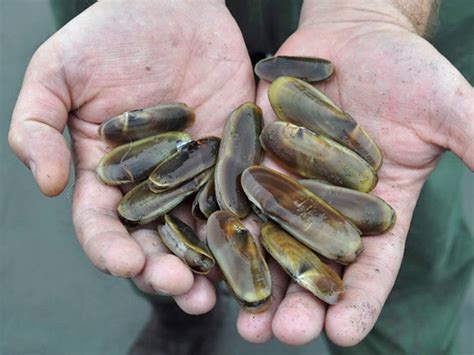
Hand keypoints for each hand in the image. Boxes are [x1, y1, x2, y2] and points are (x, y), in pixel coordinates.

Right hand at [8, 0, 254, 313]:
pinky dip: (245, 224)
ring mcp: (195, 174)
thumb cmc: (109, 35)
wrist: (171, 6)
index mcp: (106, 175)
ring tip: (215, 290)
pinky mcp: (232, 157)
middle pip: (155, 240)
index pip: (102, 225)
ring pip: (199, 230)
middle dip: (164, 270)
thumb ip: (37, 127)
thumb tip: (49, 185)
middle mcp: (152, 184)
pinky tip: (254, 246)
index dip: (110, 249)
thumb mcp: (57, 73)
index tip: (124, 264)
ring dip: (207, 264)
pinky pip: (238, 195)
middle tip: (181, 290)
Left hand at [236, 2, 473, 345]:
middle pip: (314, 265)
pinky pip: (239, 197)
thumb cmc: (402, 67)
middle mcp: (328, 207)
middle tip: (283, 334)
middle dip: (299, 302)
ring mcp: (288, 186)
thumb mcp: (441, 104)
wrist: (351, 37)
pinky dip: (227, 226)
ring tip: (242, 319)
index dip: (359, 300)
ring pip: (270, 242)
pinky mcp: (256, 162)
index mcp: (377, 209)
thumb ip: (471, 139)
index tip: (345, 333)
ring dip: (256, 279)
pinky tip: (211, 253)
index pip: (371, 266)